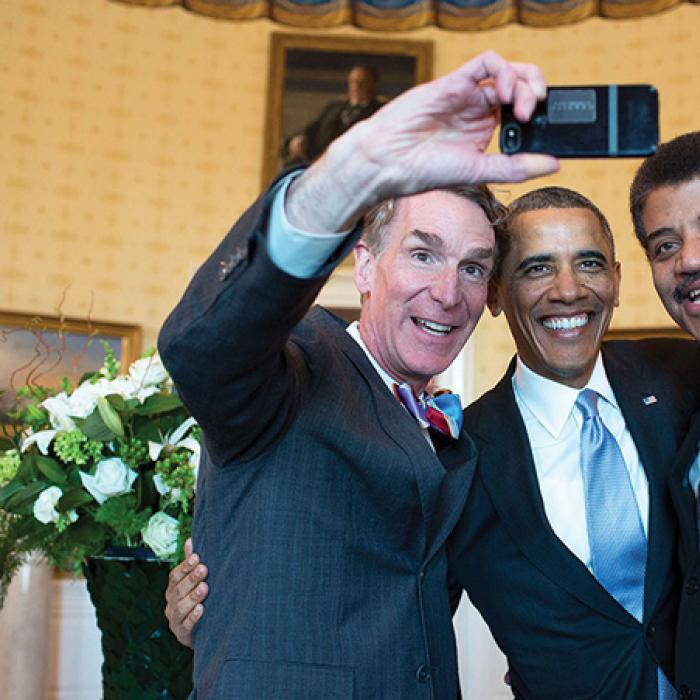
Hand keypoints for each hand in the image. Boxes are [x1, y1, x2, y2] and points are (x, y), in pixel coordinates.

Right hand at [164, 538, 207, 647]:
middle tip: (204, 569)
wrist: (204, 630)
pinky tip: (201, 609)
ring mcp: (175, 620)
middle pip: (178, 590)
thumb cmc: (198, 599)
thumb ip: (191, 563)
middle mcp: (171, 604)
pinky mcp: (182, 635)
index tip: (197, 557)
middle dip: (191, 579)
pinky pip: (186, 626)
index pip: (175, 576)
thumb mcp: (194, 581)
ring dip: (192, 597)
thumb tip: (190, 540)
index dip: (185, 567)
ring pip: (180, 608)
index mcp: (173, 589)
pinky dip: (193, 617)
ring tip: (205, 587)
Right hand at [286, 50, 558, 231]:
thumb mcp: (479, 171)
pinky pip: (487, 63)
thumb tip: (554, 164)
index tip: (548, 128)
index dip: (539, 117)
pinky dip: (504, 71)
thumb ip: (516, 167)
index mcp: (483, 134)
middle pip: (521, 89)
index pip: (521, 115)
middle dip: (536, 97)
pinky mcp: (455, 81)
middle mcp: (477, 112)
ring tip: (525, 105)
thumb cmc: (424, 170)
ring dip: (526, 83)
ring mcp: (467, 95)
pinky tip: (506, 93)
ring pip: (509, 72)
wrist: (389, 161)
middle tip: (534, 115)